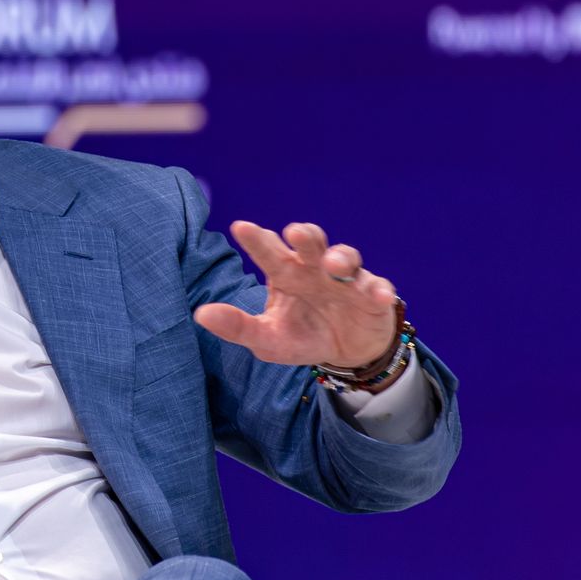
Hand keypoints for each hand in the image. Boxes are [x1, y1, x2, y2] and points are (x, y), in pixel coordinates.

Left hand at [193, 221, 399, 367]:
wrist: (345, 352)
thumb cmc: (301, 334)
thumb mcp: (266, 338)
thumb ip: (236, 326)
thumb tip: (200, 314)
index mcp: (285, 274)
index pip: (269, 252)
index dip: (257, 240)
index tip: (241, 227)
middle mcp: (315, 269)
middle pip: (310, 244)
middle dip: (305, 236)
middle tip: (294, 233)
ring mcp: (346, 279)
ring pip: (346, 258)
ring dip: (341, 257)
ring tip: (335, 264)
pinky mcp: (374, 296)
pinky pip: (378, 289)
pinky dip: (380, 291)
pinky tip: (379, 295)